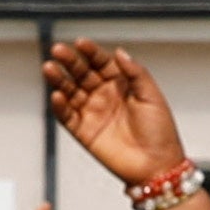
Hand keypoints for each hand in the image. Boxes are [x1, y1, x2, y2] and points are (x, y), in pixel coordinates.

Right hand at [41, 40, 189, 203]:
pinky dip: (60, 106)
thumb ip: (136, 73)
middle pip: (81, 73)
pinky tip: (57, 96)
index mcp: (120, 83)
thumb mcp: (152, 97)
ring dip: (58, 80)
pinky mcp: (83, 132)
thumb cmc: (160, 132)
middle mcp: (103, 95)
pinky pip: (67, 116)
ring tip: (49, 69)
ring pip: (69, 91)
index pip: (101, 62)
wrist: (157, 166)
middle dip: (69, 61)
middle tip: (58, 51)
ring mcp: (92, 112)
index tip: (80, 43)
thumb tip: (119, 52)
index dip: (90, 52)